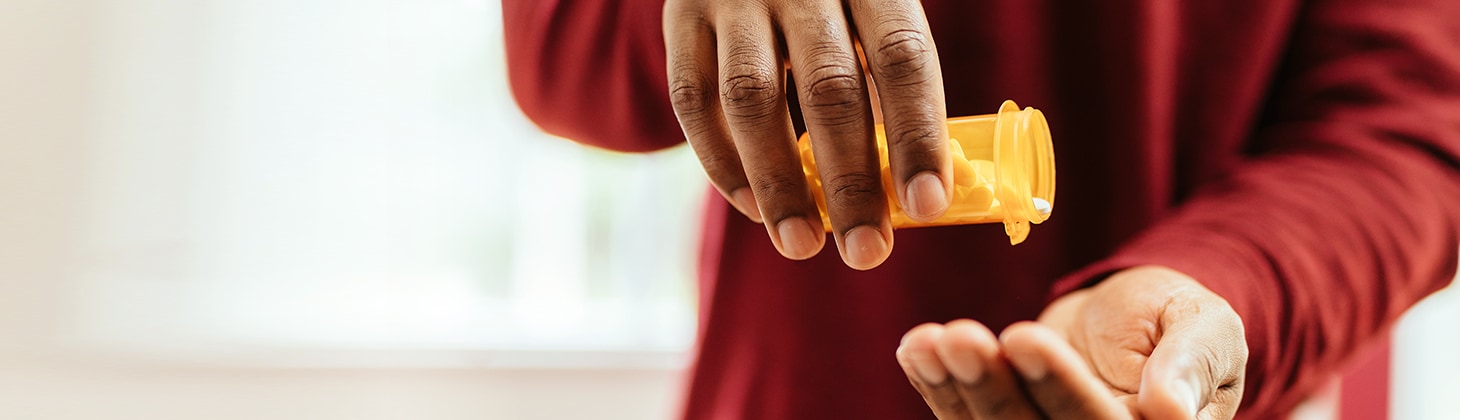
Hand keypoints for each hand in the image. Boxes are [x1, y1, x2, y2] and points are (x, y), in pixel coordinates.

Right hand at [663, 0, 951, 269]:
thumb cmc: (830, 3)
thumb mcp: (869, 16)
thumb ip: (886, 87)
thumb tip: (910, 194)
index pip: (902, 57)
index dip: (916, 135)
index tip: (926, 207)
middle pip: (830, 87)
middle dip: (850, 180)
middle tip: (866, 252)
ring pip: (752, 98)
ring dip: (779, 183)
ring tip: (802, 244)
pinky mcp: (682, 17)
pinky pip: (694, 100)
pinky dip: (722, 162)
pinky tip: (753, 208)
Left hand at [895, 266, 1248, 418]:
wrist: (1135, 320)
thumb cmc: (1177, 320)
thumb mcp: (1204, 326)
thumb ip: (1191, 363)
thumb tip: (1171, 411)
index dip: (1060, 385)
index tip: (1021, 337)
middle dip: (994, 390)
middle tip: (960, 338)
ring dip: (955, 391)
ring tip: (929, 342)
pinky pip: (965, 419)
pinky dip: (936, 388)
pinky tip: (916, 350)